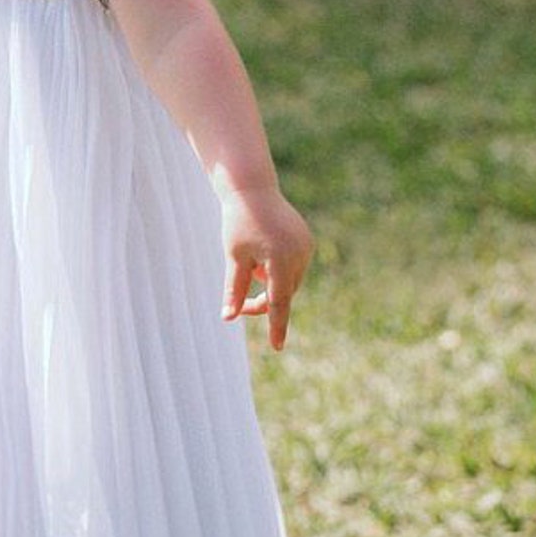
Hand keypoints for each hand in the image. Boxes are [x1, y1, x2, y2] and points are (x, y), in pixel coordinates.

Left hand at [219, 185, 313, 350]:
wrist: (252, 190)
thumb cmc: (238, 223)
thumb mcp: (234, 258)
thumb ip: (234, 289)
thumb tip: (228, 317)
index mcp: (279, 259)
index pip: (278, 301)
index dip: (277, 325)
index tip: (277, 346)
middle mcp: (299, 254)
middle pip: (284, 293)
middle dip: (264, 301)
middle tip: (241, 305)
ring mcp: (306, 247)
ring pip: (290, 281)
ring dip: (271, 283)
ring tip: (252, 260)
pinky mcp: (307, 241)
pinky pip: (294, 267)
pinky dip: (279, 269)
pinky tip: (264, 248)